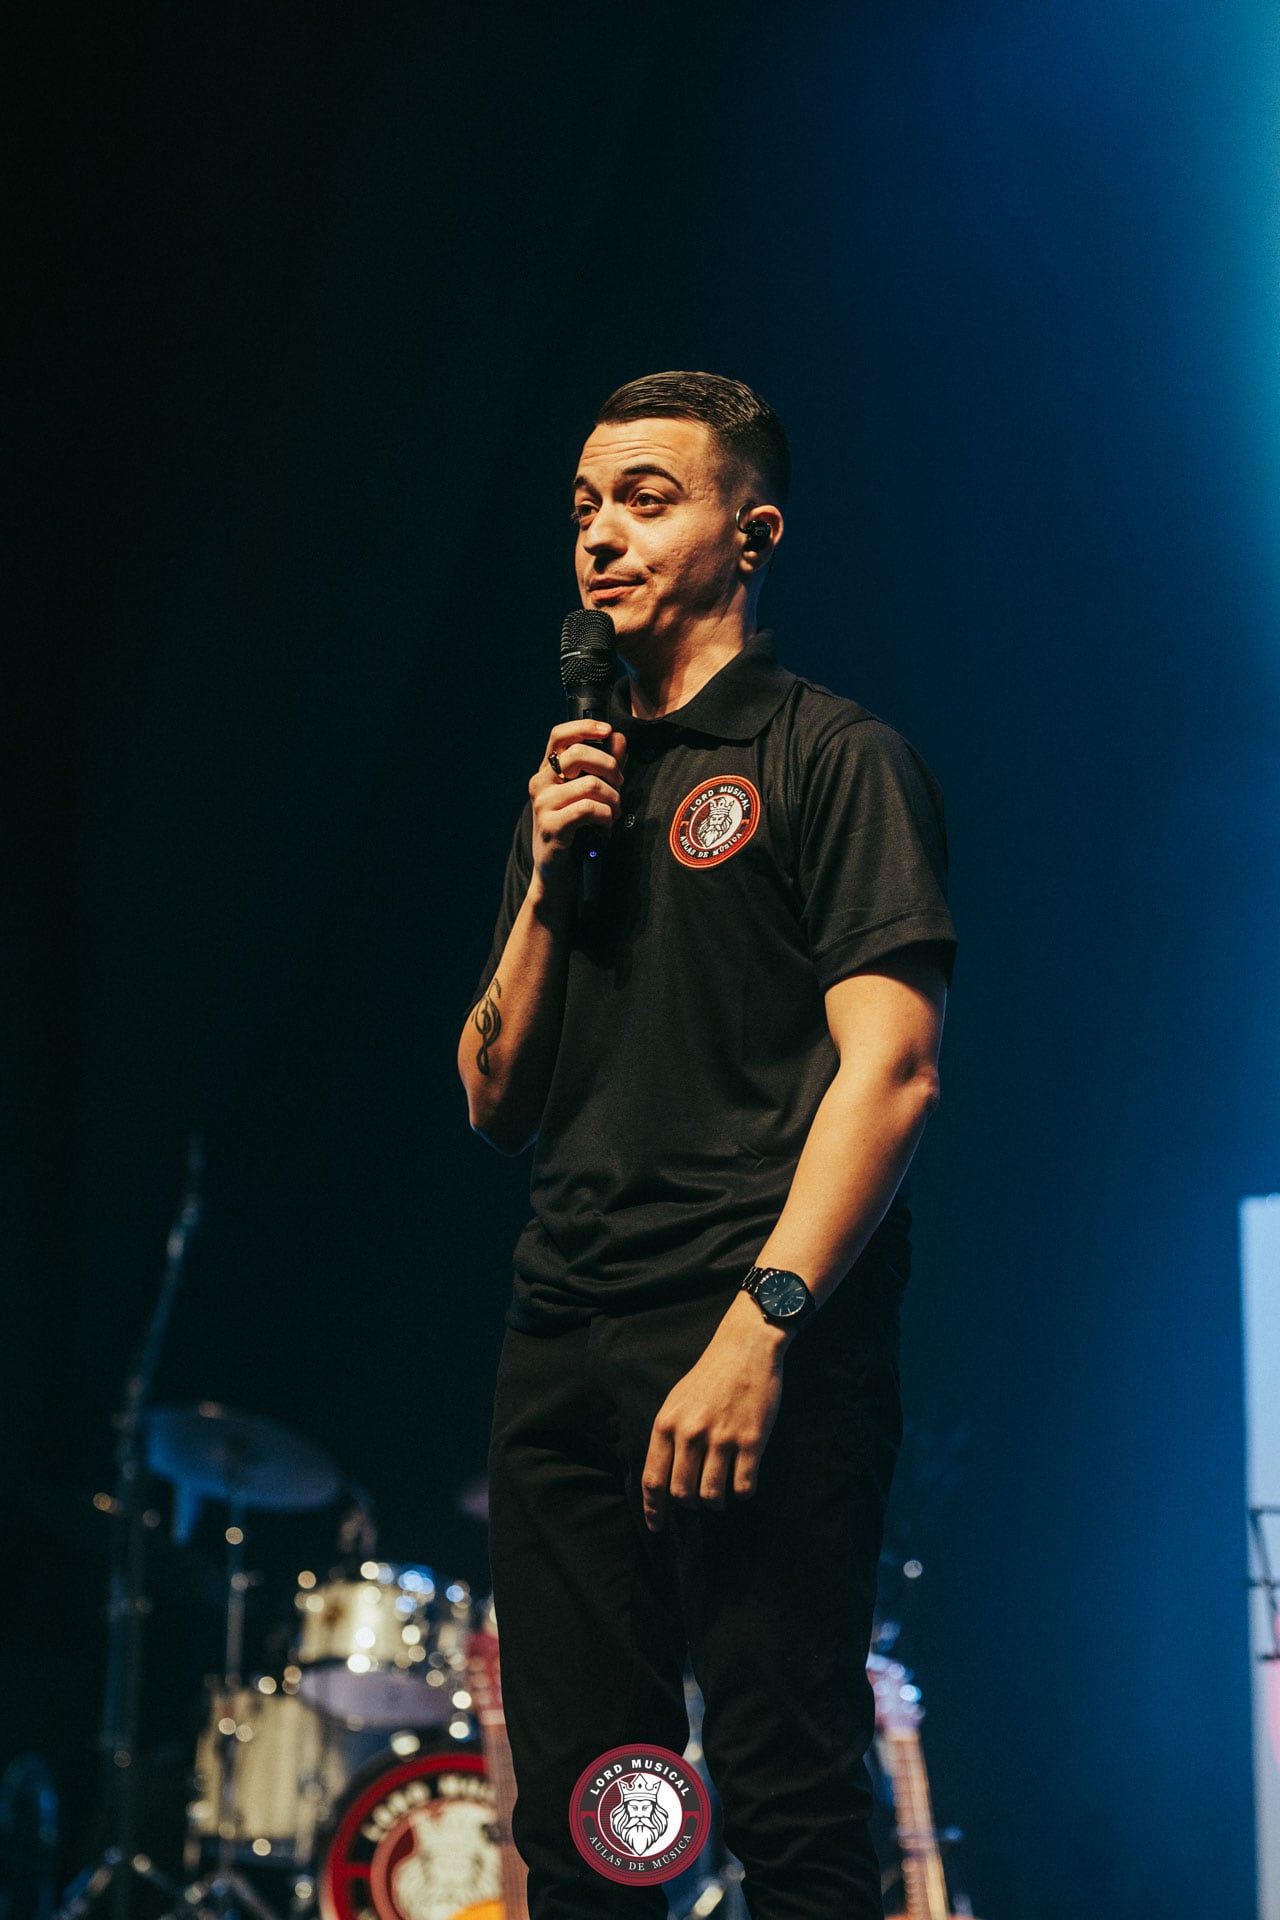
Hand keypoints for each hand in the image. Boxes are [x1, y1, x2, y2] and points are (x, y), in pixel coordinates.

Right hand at [528, 719, 626, 890]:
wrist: (558, 876)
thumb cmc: (576, 833)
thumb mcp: (592, 795)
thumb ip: (605, 766)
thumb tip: (617, 737)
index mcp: (549, 772)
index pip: (559, 736)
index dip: (584, 727)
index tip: (607, 731)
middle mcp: (541, 784)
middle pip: (578, 754)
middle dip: (609, 766)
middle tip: (619, 785)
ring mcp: (543, 805)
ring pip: (589, 784)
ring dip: (612, 798)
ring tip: (613, 812)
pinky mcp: (550, 826)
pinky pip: (588, 808)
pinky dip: (605, 815)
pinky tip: (605, 824)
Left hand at [641, 1294, 788, 1532]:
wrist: (744, 1349)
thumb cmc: (709, 1376)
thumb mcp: (676, 1402)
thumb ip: (668, 1437)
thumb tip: (662, 1478)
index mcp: (667, 1424)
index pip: (653, 1480)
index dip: (653, 1511)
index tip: (657, 1529)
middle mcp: (690, 1434)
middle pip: (682, 1494)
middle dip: (690, 1505)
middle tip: (700, 1499)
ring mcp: (722, 1439)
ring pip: (712, 1496)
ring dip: (716, 1504)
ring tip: (721, 1496)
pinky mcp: (751, 1441)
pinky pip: (743, 1486)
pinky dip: (742, 1493)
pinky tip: (743, 1484)